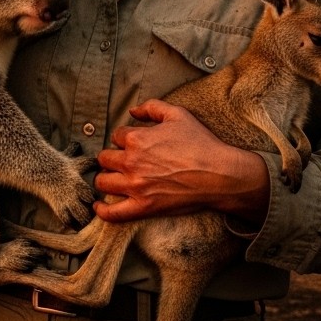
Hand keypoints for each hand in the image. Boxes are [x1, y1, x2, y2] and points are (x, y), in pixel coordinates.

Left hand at [93, 100, 268, 223]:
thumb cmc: (202, 144)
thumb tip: (132, 110)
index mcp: (136, 138)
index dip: (124, 139)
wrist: (221, 175)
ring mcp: (135, 186)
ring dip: (105, 179)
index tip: (133, 144)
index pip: (116, 136)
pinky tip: (99, 206)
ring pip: (103, 182)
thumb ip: (151, 107)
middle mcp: (131, 162)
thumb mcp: (178, 114)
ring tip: (113, 179)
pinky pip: (113, 213)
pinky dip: (103, 210)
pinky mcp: (143, 206)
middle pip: (104, 159)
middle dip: (111, 158)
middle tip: (122, 162)